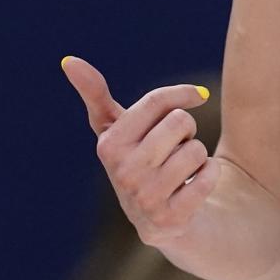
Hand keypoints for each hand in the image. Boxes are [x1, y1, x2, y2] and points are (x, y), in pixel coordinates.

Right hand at [62, 56, 219, 244]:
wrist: (167, 219)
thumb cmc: (143, 161)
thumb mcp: (119, 129)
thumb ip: (96, 95)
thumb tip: (68, 60)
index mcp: (109, 145)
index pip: (156, 101)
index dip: (183, 94)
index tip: (198, 95)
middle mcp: (122, 173)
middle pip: (180, 122)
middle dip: (187, 132)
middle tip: (174, 151)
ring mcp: (144, 199)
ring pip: (196, 149)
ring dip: (198, 157)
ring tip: (181, 172)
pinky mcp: (170, 219)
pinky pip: (209, 175)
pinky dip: (211, 175)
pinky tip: (193, 189)